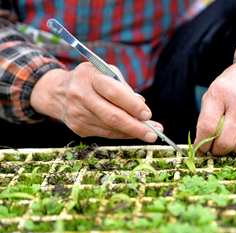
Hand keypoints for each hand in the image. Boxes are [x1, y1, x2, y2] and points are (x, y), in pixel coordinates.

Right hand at [31, 62, 162, 141]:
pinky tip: (133, 133)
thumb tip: (142, 105)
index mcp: (89, 76)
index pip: (114, 92)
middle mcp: (81, 96)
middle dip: (136, 127)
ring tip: (149, 134)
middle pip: (112, 116)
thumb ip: (123, 87)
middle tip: (153, 134)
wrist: (58, 92)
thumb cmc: (90, 80)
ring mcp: (78, 114)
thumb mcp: (105, 73)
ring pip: (111, 128)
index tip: (147, 114)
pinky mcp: (78, 128)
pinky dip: (122, 134)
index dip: (132, 105)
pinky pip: (106, 134)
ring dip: (132, 133)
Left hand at [195, 53, 235, 154]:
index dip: (202, 143)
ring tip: (227, 142)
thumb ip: (207, 115)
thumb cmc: (233, 83)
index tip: (200, 149)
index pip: (208, 127)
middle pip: (225, 141)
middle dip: (216, 151)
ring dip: (230, 150)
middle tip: (213, 150)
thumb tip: (201, 143)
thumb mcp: (214, 91)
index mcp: (219, 93)